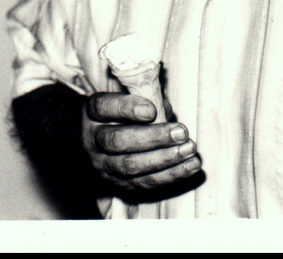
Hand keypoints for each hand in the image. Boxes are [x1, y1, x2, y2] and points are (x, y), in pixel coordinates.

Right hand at [82, 91, 200, 192]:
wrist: (98, 145)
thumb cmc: (120, 114)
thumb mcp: (124, 99)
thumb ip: (144, 98)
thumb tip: (165, 110)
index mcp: (92, 113)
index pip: (103, 108)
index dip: (126, 108)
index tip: (152, 110)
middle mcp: (92, 140)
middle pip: (117, 141)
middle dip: (153, 137)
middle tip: (181, 132)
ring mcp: (103, 165)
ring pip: (131, 166)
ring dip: (164, 159)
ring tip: (189, 149)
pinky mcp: (119, 185)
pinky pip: (145, 183)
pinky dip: (171, 175)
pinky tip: (191, 165)